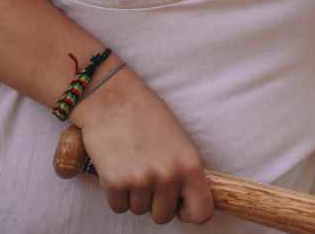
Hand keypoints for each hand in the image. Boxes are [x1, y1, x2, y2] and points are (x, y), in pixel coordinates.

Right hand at [70, 68, 213, 224]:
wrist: (112, 98)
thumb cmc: (147, 115)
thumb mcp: (180, 141)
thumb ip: (185, 172)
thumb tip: (185, 202)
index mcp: (191, 165)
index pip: (201, 213)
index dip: (189, 212)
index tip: (180, 206)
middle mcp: (169, 176)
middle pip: (163, 217)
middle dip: (154, 202)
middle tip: (147, 176)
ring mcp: (142, 180)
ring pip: (138, 211)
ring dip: (133, 196)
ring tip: (131, 165)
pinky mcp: (115, 183)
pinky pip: (118, 207)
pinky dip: (115, 194)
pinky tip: (116, 169)